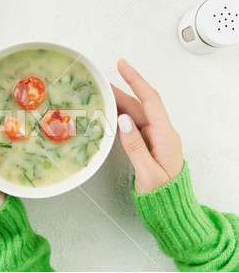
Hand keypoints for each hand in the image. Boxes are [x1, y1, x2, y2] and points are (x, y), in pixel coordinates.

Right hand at [112, 59, 183, 192]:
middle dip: (121, 90)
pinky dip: (120, 116)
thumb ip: (135, 146)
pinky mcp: (148, 143)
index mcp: (166, 136)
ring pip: (135, 113)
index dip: (136, 81)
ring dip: (119, 103)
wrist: (171, 206)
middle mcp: (161, 132)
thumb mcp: (148, 173)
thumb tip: (123, 121)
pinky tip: (109, 113)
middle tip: (101, 83)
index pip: (151, 101)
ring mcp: (155, 137)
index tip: (123, 66)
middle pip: (140, 104)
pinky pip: (133, 124)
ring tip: (101, 94)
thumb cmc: (162, 194)